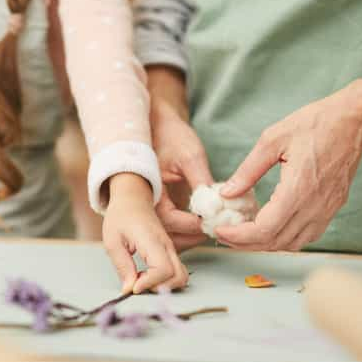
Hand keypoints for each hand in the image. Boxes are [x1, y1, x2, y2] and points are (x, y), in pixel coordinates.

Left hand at [102, 173, 188, 293]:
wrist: (132, 199)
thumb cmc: (121, 217)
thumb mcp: (112, 241)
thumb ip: (122, 266)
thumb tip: (129, 289)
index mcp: (151, 240)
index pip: (163, 269)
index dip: (150, 283)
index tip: (133, 287)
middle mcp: (166, 245)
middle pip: (178, 276)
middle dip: (159, 288)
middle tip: (138, 284)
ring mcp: (170, 248)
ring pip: (182, 276)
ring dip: (165, 285)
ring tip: (142, 279)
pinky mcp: (170, 251)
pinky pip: (177, 271)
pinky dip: (166, 280)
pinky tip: (147, 274)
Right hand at [150, 99, 213, 250]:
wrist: (158, 125)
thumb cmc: (170, 136)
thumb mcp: (190, 156)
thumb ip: (202, 182)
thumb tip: (218, 207)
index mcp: (145, 191)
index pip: (169, 220)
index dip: (194, 224)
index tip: (215, 222)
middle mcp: (143, 204)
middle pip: (166, 235)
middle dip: (193, 236)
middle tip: (218, 229)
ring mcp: (150, 208)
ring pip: (168, 235)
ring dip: (190, 236)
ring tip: (214, 228)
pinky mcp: (158, 208)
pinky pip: (171, 228)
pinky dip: (187, 229)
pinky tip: (205, 223)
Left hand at [215, 79, 361, 250]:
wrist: (354, 121)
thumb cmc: (315, 124)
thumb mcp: (272, 140)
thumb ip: (248, 171)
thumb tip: (228, 193)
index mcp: (298, 189)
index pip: (265, 229)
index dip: (239, 236)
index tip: (220, 232)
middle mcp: (315, 206)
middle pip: (276, 241)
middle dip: (246, 243)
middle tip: (225, 235)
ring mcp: (327, 210)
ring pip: (293, 243)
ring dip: (266, 244)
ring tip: (244, 233)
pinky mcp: (333, 208)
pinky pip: (308, 235)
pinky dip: (286, 238)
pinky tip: (271, 227)